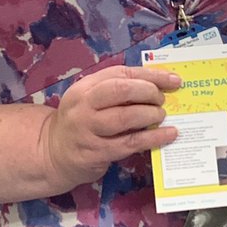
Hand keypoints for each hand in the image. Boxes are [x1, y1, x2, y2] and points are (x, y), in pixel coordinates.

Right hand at [43, 65, 180, 189]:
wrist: (54, 153)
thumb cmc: (82, 122)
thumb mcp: (91, 100)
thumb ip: (118, 91)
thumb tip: (159, 85)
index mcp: (85, 87)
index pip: (121, 73)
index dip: (150, 75)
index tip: (173, 79)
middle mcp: (83, 106)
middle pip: (121, 90)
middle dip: (148, 92)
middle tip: (162, 99)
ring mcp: (88, 130)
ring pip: (125, 117)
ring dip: (150, 114)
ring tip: (161, 115)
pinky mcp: (95, 153)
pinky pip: (130, 143)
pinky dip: (153, 138)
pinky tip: (168, 135)